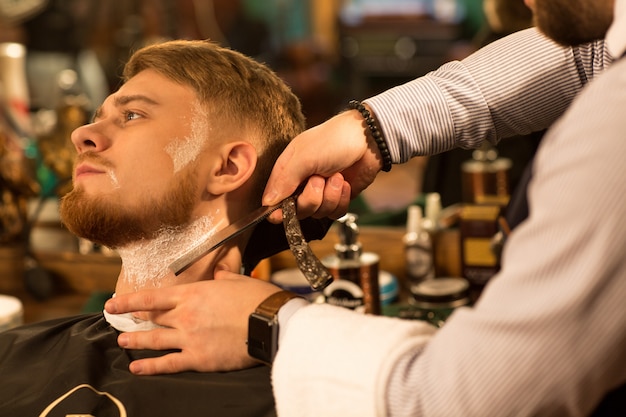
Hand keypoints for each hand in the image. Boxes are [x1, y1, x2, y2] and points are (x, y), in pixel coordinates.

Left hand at [104, 267, 281, 373]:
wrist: (270, 322)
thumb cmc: (257, 299)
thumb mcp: (238, 280)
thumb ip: (223, 277)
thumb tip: (218, 273)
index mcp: (193, 294)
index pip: (151, 297)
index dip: (128, 301)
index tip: (113, 304)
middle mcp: (185, 315)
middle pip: (152, 318)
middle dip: (134, 320)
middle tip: (121, 323)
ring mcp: (189, 338)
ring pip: (154, 340)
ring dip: (136, 342)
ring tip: (123, 343)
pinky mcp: (198, 358)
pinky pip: (168, 364)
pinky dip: (150, 366)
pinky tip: (137, 368)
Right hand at [263, 109, 382, 223]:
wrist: (368, 138)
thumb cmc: (333, 140)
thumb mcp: (304, 157)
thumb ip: (285, 181)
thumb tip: (267, 203)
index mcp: (287, 171)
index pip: (273, 200)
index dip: (278, 210)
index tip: (288, 209)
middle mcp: (301, 184)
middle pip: (297, 211)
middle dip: (311, 198)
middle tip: (319, 179)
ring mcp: (321, 192)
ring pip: (317, 213)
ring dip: (330, 196)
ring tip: (337, 176)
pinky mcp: (338, 197)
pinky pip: (334, 213)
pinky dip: (341, 200)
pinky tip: (345, 184)